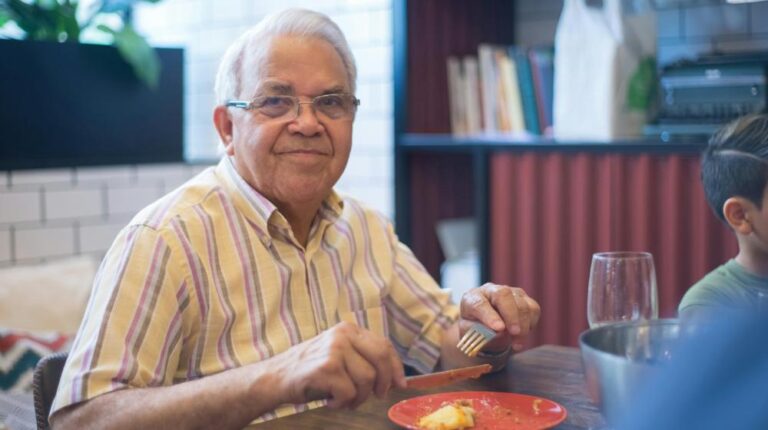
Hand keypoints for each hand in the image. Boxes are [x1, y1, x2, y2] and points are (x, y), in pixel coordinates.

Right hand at [271, 322, 406, 408]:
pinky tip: (330, 401)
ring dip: (358, 398)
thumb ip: (362, 358)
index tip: (400, 384)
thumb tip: (393, 377)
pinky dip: (342, 403)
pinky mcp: (327, 367)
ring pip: (366, 379)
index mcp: (348, 329)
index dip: (396, 367)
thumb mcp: (338, 355)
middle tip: (376, 395)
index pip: (383, 345)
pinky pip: (349, 392)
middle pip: (380, 358)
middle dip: (383, 382)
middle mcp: (342, 335)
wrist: (275, 377)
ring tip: (343, 399)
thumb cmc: (309, 371)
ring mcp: (334, 349)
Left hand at [459, 283, 540, 352]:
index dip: (489, 316)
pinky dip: (531, 324)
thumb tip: (499, 333)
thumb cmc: (475, 328)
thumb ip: (480, 332)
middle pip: (503, 295)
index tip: (498, 328)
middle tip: (514, 333)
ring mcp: (510, 293)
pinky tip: (521, 335)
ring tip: (516, 342)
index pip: (479, 303)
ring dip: (523, 325)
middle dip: (511, 315)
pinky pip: (534, 309)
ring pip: (522, 304)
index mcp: (472, 298)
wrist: (484, 326)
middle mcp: (491, 291)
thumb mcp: (470, 333)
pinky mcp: (524, 299)